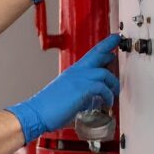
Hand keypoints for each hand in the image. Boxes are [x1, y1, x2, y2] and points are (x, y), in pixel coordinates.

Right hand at [5, 34, 120, 143]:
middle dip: (108, 45)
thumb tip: (93, 101)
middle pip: (96, 52)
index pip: (90, 55)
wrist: (37, 112)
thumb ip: (82, 95)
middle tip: (117, 40)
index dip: (102, 46)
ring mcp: (79, 79)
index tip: (111, 41)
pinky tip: (107, 103)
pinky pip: (102, 87)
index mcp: (72, 72)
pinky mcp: (82, 88)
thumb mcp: (69, 96)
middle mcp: (76, 72)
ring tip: (114, 92)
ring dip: (113, 83)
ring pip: (104, 72)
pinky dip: (108, 95)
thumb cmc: (50, 107)